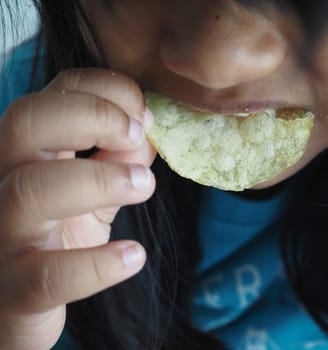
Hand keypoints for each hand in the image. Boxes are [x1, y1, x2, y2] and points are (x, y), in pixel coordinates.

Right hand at [0, 68, 156, 349]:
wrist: (20, 306)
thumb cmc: (58, 238)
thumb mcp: (92, 192)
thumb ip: (117, 159)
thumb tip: (147, 130)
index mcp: (26, 154)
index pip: (53, 94)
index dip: (104, 90)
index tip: (145, 113)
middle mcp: (2, 182)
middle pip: (26, 122)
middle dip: (93, 116)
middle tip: (139, 135)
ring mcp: (3, 235)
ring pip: (31, 191)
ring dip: (100, 179)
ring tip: (144, 186)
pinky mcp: (14, 290)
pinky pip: (47, 275)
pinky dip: (98, 265)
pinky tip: (134, 255)